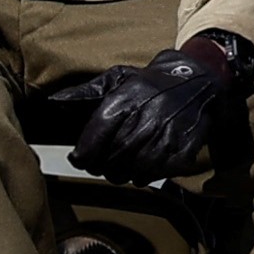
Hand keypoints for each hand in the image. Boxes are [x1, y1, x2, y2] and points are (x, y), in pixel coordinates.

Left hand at [72, 32, 250, 183]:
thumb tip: (55, 101)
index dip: (82, 156)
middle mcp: (146, 120)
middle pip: (110, 160)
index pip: (94, 139)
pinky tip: (140, 166)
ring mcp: (166, 137)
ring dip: (119, 173)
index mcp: (125, 101)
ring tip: (118, 166)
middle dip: (99, 167)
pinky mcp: (183, 151)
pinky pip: (154, 175)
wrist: (199, 81)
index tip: (78, 159)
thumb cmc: (151, 83)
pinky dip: (143, 176)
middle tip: (98, 164)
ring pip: (131, 172)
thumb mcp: (118, 77)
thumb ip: (86, 92)